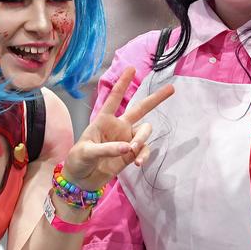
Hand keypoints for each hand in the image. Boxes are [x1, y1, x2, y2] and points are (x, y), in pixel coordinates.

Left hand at [63, 67, 173, 191]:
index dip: (122, 84)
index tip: (132, 68)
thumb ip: (107, 149)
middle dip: (155, 99)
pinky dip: (144, 155)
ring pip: (144, 131)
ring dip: (142, 139)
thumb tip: (128, 147)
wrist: (81, 180)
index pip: (114, 99)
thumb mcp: (87, 152)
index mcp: (104, 120)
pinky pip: (144, 150)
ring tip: (133, 151)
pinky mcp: (131, 155)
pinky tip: (138, 163)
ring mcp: (126, 140)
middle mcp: (118, 127)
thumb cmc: (78, 160)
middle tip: (172, 88)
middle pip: (140, 109)